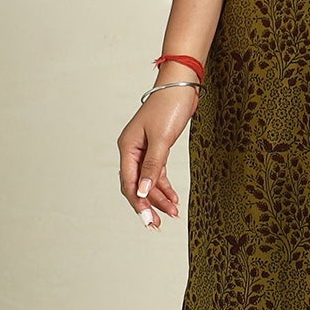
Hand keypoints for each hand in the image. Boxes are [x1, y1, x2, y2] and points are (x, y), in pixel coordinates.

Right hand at [118, 83, 198, 231]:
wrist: (182, 86)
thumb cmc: (169, 107)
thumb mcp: (161, 138)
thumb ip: (152, 166)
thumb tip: (143, 191)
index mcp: (127, 147)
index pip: (129, 182)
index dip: (138, 203)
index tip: (148, 219)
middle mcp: (132, 150)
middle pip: (137, 184)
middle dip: (148, 204)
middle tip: (157, 224)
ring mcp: (144, 149)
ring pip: (149, 180)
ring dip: (159, 197)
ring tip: (172, 213)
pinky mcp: (157, 147)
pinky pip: (157, 172)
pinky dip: (165, 186)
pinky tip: (173, 198)